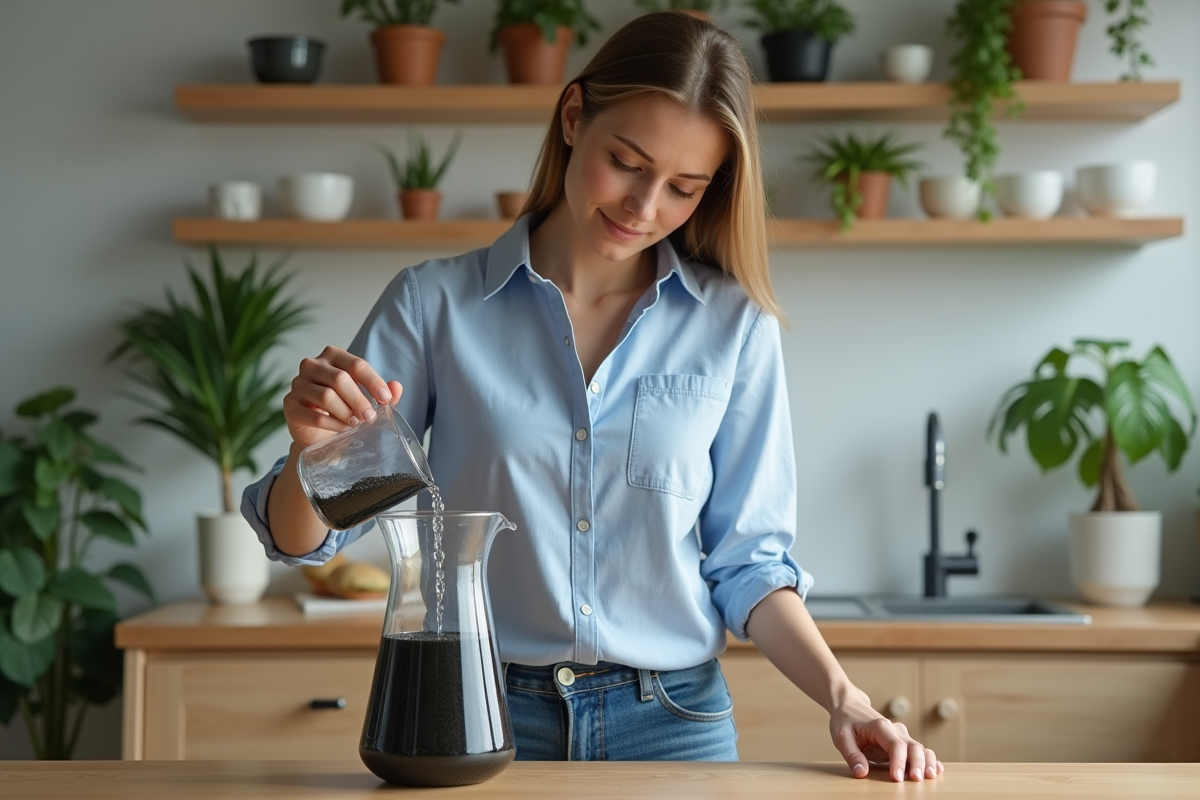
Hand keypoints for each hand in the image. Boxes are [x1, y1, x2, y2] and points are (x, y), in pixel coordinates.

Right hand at [283, 346, 402, 449]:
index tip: (386, 399)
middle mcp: (312, 365)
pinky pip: (314, 415)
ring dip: (346, 412)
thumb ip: (382, 393)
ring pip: (326, 396)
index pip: (356, 365)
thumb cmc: (344, 410)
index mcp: (333, 356)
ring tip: (356, 423)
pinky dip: (333, 424)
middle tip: (370, 417)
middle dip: (359, 400)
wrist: (320, 435)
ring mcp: (297, 384)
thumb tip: (396, 387)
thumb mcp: (367, 400)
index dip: (373, 382)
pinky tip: (343, 429)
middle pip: (339, 379)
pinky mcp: (290, 405)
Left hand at [829, 690, 942, 781]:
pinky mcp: (901, 740)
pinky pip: (919, 749)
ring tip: (930, 777)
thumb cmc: (844, 720)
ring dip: (926, 761)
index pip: (895, 745)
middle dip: (917, 763)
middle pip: (913, 746)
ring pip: (920, 747)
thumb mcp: (841, 737)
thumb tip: (861, 773)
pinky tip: (936, 769)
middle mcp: (894, 729)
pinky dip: (929, 758)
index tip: (896, 779)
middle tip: (916, 780)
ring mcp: (900, 734)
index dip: (898, 762)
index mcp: (879, 727)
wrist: (848, 704)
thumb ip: (852, 755)